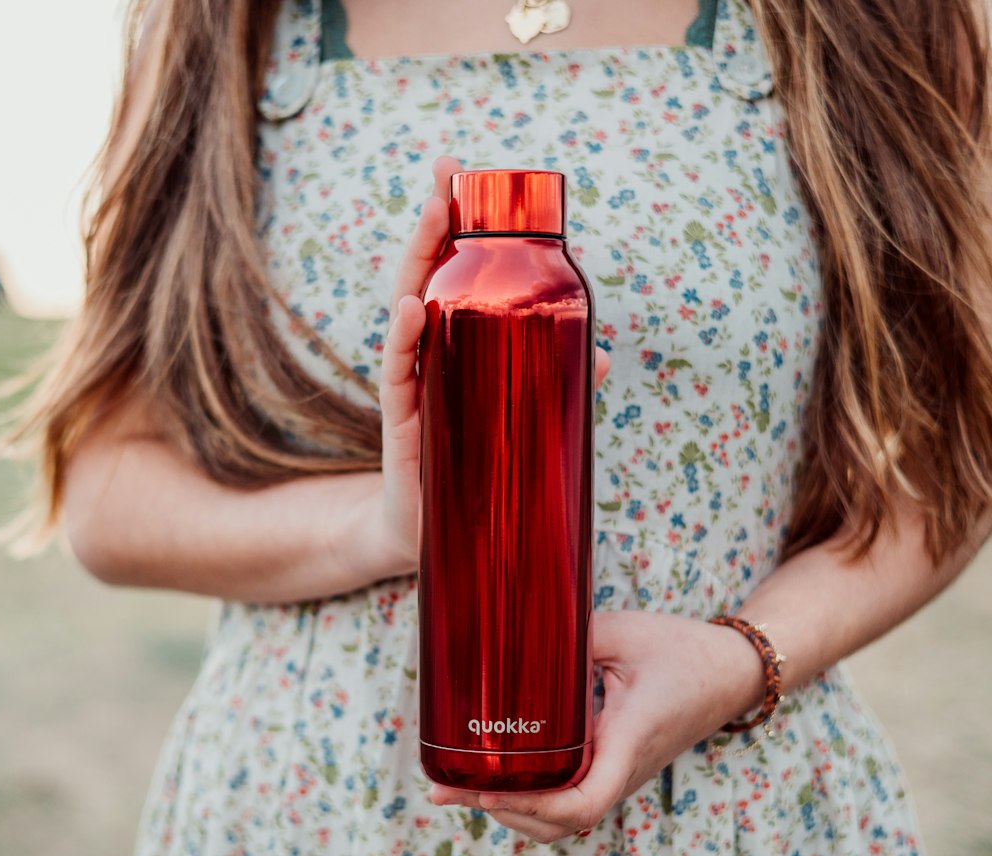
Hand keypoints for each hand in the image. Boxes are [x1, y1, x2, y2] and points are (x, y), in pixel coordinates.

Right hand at [377, 156, 612, 571]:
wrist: (435, 533)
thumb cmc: (476, 467)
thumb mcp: (517, 419)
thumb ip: (554, 385)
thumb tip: (604, 355)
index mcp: (455, 347)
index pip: (453, 275)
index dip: (458, 228)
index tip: (465, 177)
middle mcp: (429, 355)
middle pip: (427, 276)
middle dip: (434, 223)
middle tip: (444, 173)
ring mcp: (413, 383)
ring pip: (408, 310)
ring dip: (419, 261)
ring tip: (433, 215)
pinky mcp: (404, 420)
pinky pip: (399, 373)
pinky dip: (404, 339)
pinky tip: (413, 307)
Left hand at [430, 611, 763, 842]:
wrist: (730, 672)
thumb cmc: (681, 650)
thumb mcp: (622, 632)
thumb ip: (568, 635)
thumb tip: (510, 634)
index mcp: (626, 739)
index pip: (582, 803)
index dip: (530, 808)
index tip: (483, 790)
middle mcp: (623, 769)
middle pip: (559, 825)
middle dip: (502, 813)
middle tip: (446, 788)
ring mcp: (620, 774)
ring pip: (564, 821)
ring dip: (515, 813)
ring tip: (464, 787)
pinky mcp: (617, 767)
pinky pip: (573, 799)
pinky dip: (534, 801)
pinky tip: (502, 777)